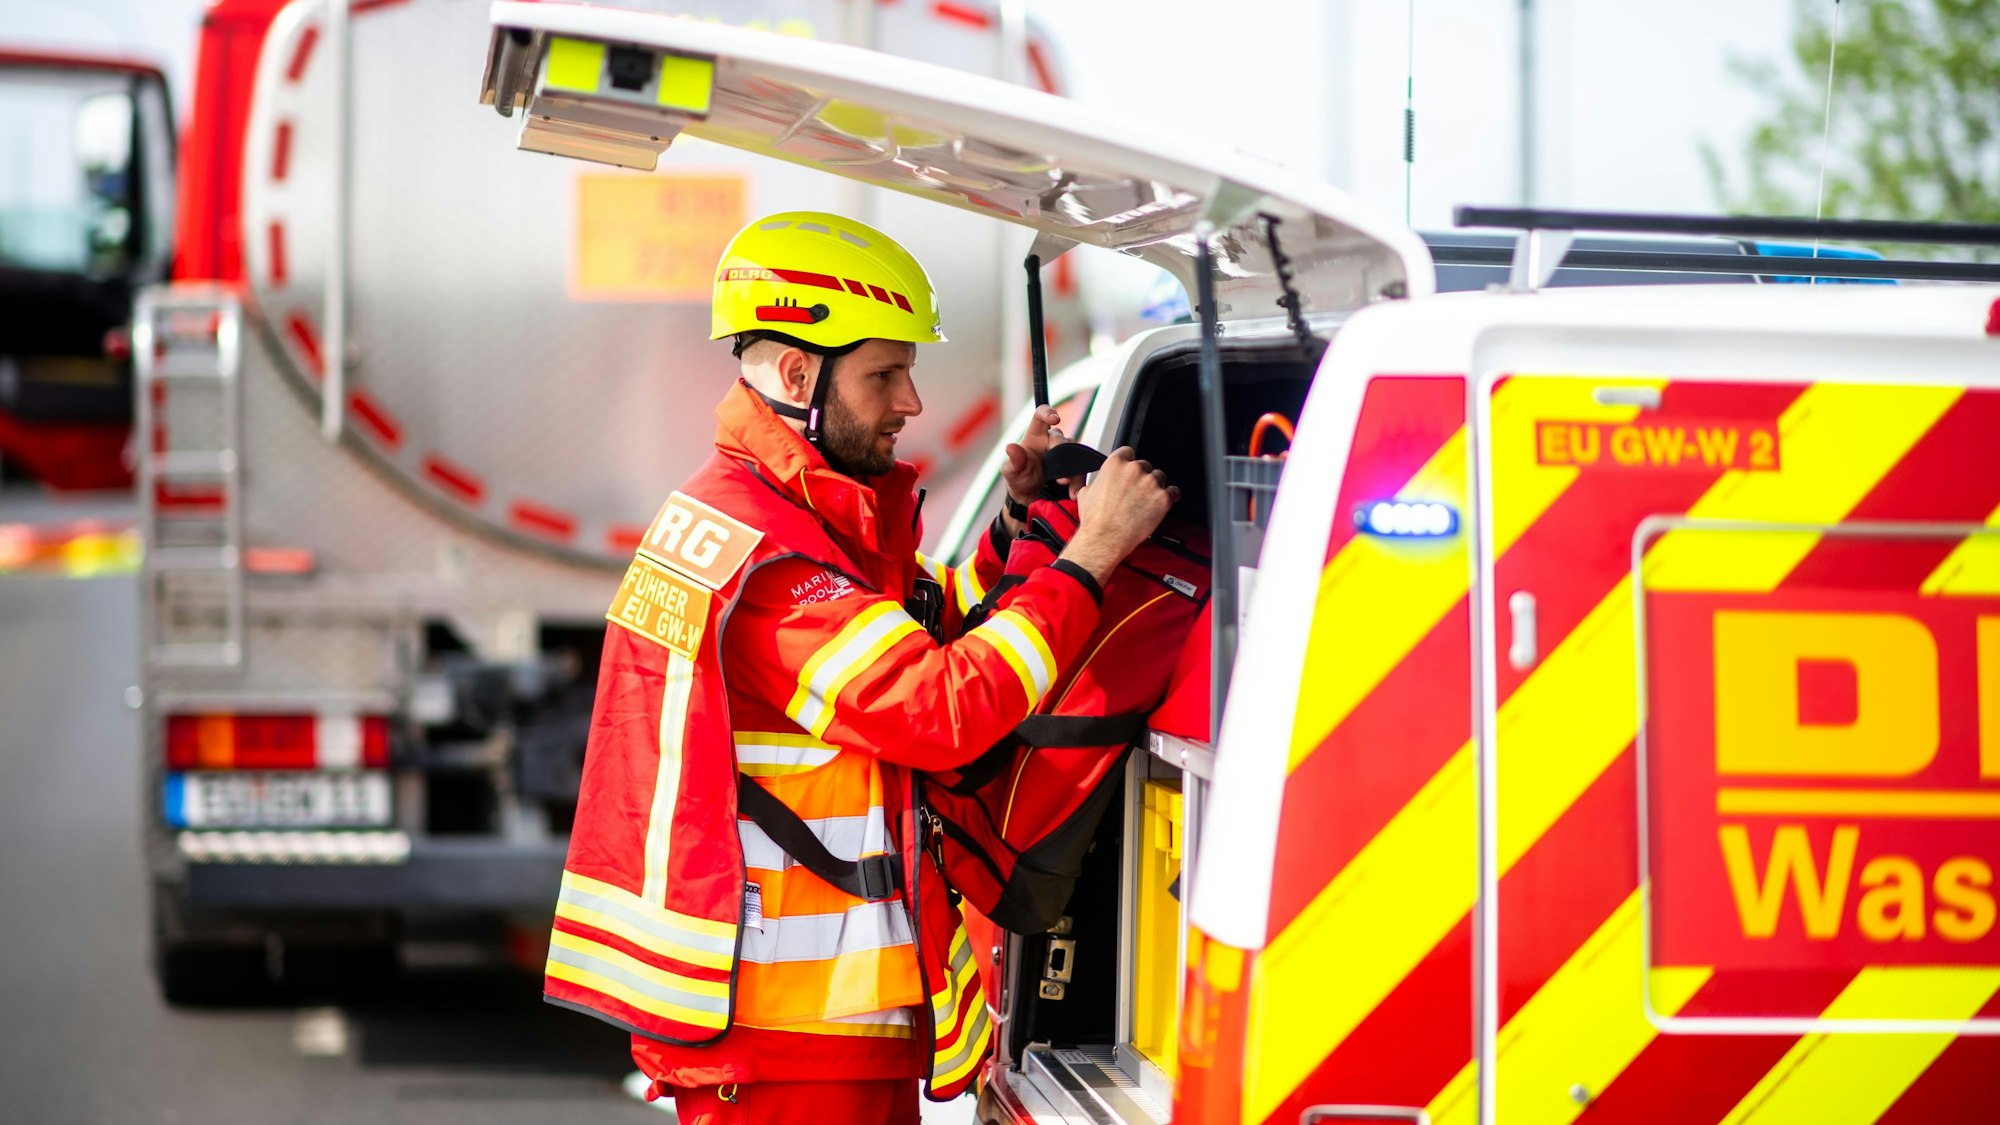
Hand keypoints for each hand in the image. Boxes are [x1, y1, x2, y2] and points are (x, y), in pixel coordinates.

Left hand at [1000, 406, 1071, 516]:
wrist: (1030, 497)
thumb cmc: (1020, 478)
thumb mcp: (1011, 472)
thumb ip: (1013, 460)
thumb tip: (1011, 447)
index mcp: (1035, 435)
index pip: (1041, 416)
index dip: (1048, 413)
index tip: (1055, 418)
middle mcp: (1051, 440)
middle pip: (1060, 438)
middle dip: (1060, 452)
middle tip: (1058, 472)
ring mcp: (1064, 452)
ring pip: (1074, 452)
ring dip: (1071, 469)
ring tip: (1065, 484)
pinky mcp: (1074, 465)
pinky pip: (1081, 468)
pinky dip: (1078, 481)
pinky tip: (1073, 492)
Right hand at [1061, 447, 1177, 585]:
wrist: (1105, 539)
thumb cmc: (1096, 520)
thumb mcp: (1086, 493)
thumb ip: (1098, 481)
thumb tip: (1099, 483)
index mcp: (1115, 464)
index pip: (1128, 452)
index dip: (1129, 462)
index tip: (1130, 471)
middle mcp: (1134, 469)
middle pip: (1145, 465)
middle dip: (1142, 478)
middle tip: (1136, 493)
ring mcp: (1150, 483)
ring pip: (1160, 477)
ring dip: (1155, 487)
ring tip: (1147, 501)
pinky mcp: (1163, 498)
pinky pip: (1173, 492)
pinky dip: (1170, 497)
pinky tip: (1162, 503)